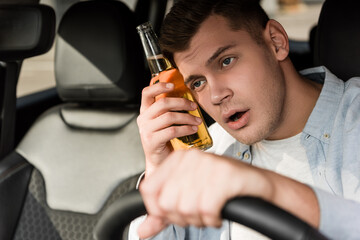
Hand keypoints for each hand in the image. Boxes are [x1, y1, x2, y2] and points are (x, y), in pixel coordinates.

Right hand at [137, 82, 201, 175]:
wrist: (159, 161)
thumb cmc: (164, 139)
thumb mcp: (163, 122)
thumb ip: (168, 110)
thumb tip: (187, 97)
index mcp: (145, 111)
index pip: (146, 93)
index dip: (159, 86)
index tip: (173, 85)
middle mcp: (143, 119)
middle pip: (163, 104)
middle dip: (182, 103)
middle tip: (194, 106)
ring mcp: (146, 130)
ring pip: (169, 117)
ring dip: (187, 118)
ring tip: (197, 120)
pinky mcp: (152, 141)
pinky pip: (172, 131)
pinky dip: (185, 129)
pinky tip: (193, 129)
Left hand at [137, 149, 319, 238]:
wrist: (257, 184)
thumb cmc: (220, 188)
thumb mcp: (187, 196)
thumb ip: (163, 214)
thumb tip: (141, 232)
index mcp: (177, 159)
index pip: (149, 190)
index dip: (159, 209)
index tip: (175, 212)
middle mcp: (190, 158)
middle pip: (165, 203)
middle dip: (181, 217)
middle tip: (197, 213)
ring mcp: (208, 165)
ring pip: (185, 209)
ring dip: (199, 220)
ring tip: (210, 211)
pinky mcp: (224, 176)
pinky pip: (206, 210)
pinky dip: (212, 219)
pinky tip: (219, 212)